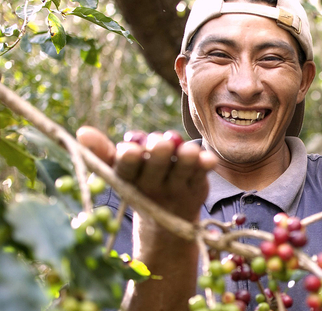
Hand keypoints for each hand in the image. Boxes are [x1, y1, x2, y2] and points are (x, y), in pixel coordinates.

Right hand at [76, 126, 217, 221]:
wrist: (166, 220)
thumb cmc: (138, 183)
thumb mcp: (119, 170)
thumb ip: (102, 151)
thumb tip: (81, 132)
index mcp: (128, 180)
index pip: (126, 170)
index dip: (129, 160)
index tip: (130, 149)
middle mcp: (153, 186)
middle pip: (156, 168)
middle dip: (159, 155)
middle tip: (161, 143)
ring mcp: (177, 188)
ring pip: (182, 171)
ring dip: (186, 160)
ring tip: (188, 150)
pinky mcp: (197, 187)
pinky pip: (203, 175)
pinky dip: (206, 166)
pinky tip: (209, 158)